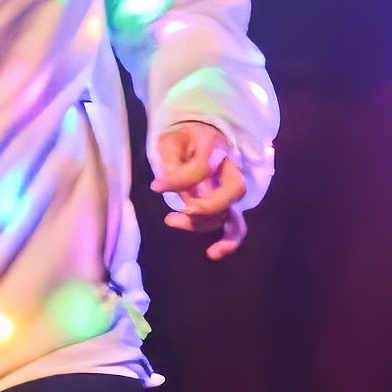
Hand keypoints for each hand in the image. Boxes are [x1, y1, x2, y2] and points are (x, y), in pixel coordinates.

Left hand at [154, 114, 255, 257]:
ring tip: (172, 220)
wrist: (198, 138)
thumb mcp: (170, 142)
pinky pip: (235, 226)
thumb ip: (169, 162)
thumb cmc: (183, 139)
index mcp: (216, 148)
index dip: (179, 180)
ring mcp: (230, 189)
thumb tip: (161, 187)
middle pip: (233, 191)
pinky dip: (228, 241)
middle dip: (208, 205)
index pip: (203, 168)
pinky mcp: (227, 206)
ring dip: (203, 222)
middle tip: (184, 210)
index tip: (156, 186)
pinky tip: (213, 253)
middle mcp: (230, 169)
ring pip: (229, 212)